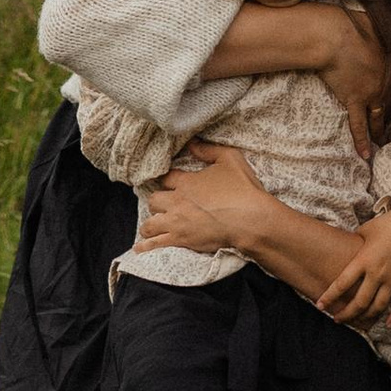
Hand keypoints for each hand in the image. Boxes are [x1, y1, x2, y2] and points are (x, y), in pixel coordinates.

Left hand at [141, 139, 270, 255]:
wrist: (250, 220)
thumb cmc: (242, 190)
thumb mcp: (230, 159)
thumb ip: (208, 150)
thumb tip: (192, 143)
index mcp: (187, 183)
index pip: (166, 178)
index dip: (167, 180)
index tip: (169, 183)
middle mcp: (177, 202)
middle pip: (154, 200)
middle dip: (157, 202)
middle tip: (163, 206)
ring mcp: (177, 223)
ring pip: (150, 224)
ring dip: (150, 224)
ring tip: (151, 227)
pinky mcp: (180, 240)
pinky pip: (156, 244)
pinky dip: (146, 246)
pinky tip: (139, 248)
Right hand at [316, 6, 390, 157]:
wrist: (332, 37)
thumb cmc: (353, 26)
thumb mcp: (380, 27)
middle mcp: (386, 82)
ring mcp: (370, 94)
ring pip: (379, 115)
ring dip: (381, 129)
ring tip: (384, 141)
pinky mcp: (353, 100)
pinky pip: (358, 125)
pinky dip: (361, 140)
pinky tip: (365, 155)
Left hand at [316, 196, 390, 330]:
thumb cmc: (387, 224)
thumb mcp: (364, 230)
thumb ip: (353, 243)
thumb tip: (341, 248)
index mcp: (364, 260)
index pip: (342, 283)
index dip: (330, 296)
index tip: (320, 305)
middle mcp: (377, 273)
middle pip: (359, 302)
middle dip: (346, 314)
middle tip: (337, 319)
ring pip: (378, 306)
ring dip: (366, 317)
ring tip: (357, 322)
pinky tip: (388, 324)